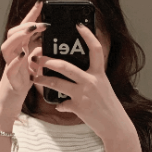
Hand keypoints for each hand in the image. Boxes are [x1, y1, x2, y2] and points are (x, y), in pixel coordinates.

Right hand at [0, 1, 48, 109]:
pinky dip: (16, 61)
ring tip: (31, 32)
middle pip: (13, 34)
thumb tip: (45, 43)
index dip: (31, 15)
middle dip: (25, 25)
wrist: (12, 100)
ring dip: (19, 38)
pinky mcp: (10, 78)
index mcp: (19, 49)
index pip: (24, 28)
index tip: (41, 3)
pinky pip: (10, 68)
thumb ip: (38, 52)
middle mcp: (12, 54)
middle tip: (40, 23)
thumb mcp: (35, 64)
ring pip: (7, 47)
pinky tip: (23, 55)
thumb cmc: (23, 81)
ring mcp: (10, 65)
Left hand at [31, 23, 130, 141]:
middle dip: (48, 61)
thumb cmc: (109, 106)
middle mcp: (92, 81)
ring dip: (43, 79)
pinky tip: (57, 105)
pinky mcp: (78, 107)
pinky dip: (59, 104)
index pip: (95, 49)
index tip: (78, 25)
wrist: (115, 126)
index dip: (87, 35)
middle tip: (38, 58)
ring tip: (36, 78)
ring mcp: (84, 95)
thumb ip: (90, 80)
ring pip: (57, 83)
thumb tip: (76, 73)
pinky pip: (62, 103)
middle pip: (65, 66)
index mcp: (99, 74)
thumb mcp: (103, 88)